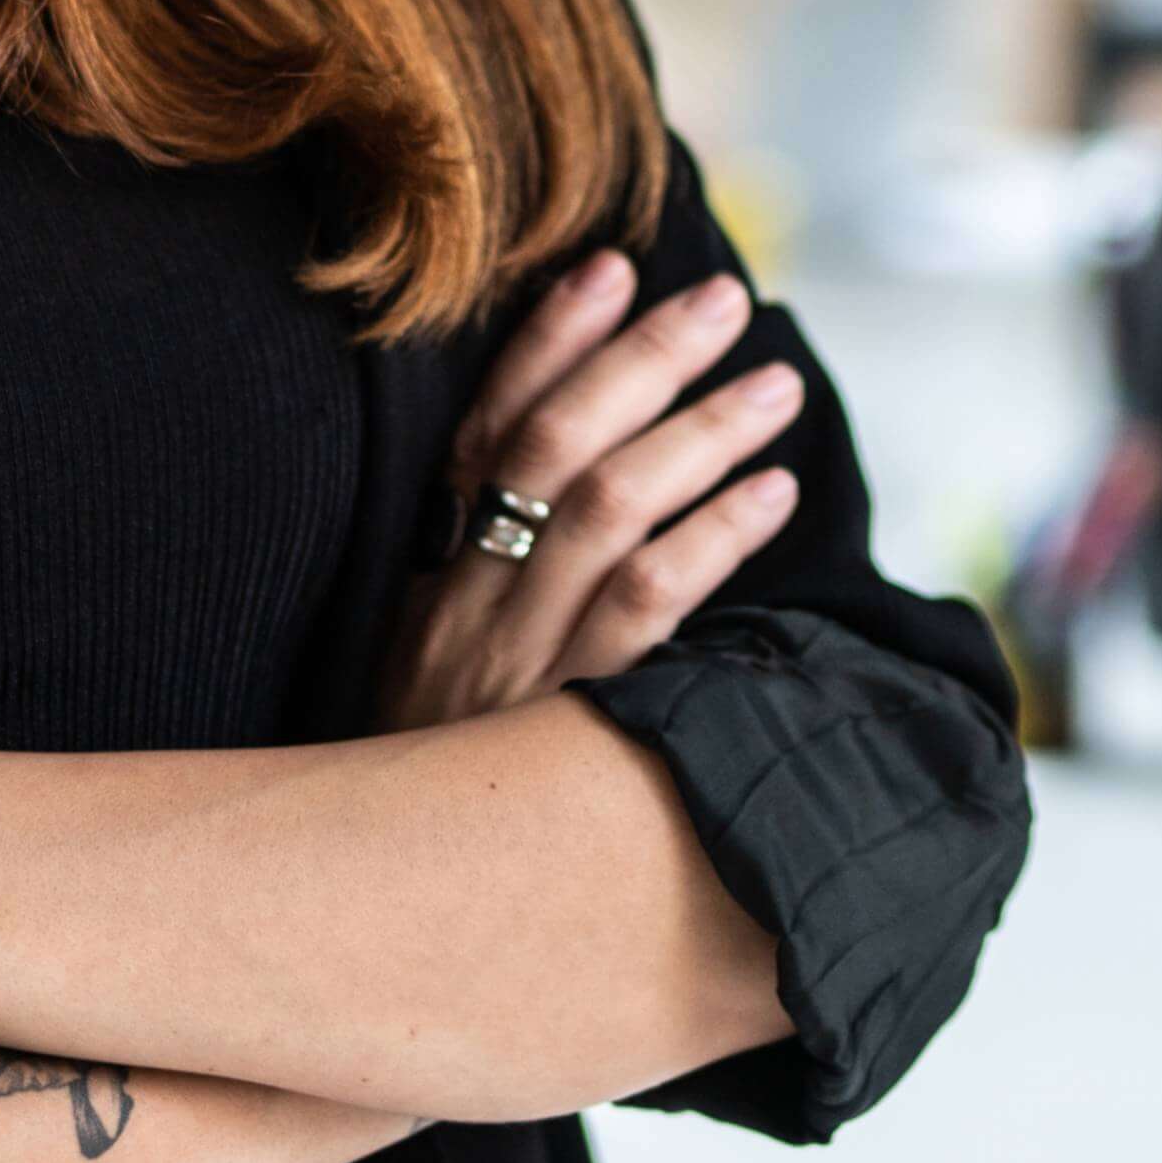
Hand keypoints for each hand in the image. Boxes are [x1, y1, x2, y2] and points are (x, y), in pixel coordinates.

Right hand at [384, 250, 806, 728]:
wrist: (388, 897)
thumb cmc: (434, 761)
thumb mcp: (431, 649)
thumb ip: (489, 561)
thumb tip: (589, 461)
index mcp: (431, 568)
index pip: (487, 425)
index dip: (548, 341)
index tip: (611, 265)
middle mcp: (468, 598)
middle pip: (557, 447)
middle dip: (644, 360)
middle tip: (727, 301)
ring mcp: (519, 658)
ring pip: (612, 511)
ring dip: (702, 433)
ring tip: (773, 384)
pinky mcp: (568, 718)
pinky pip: (647, 610)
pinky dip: (715, 537)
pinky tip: (772, 494)